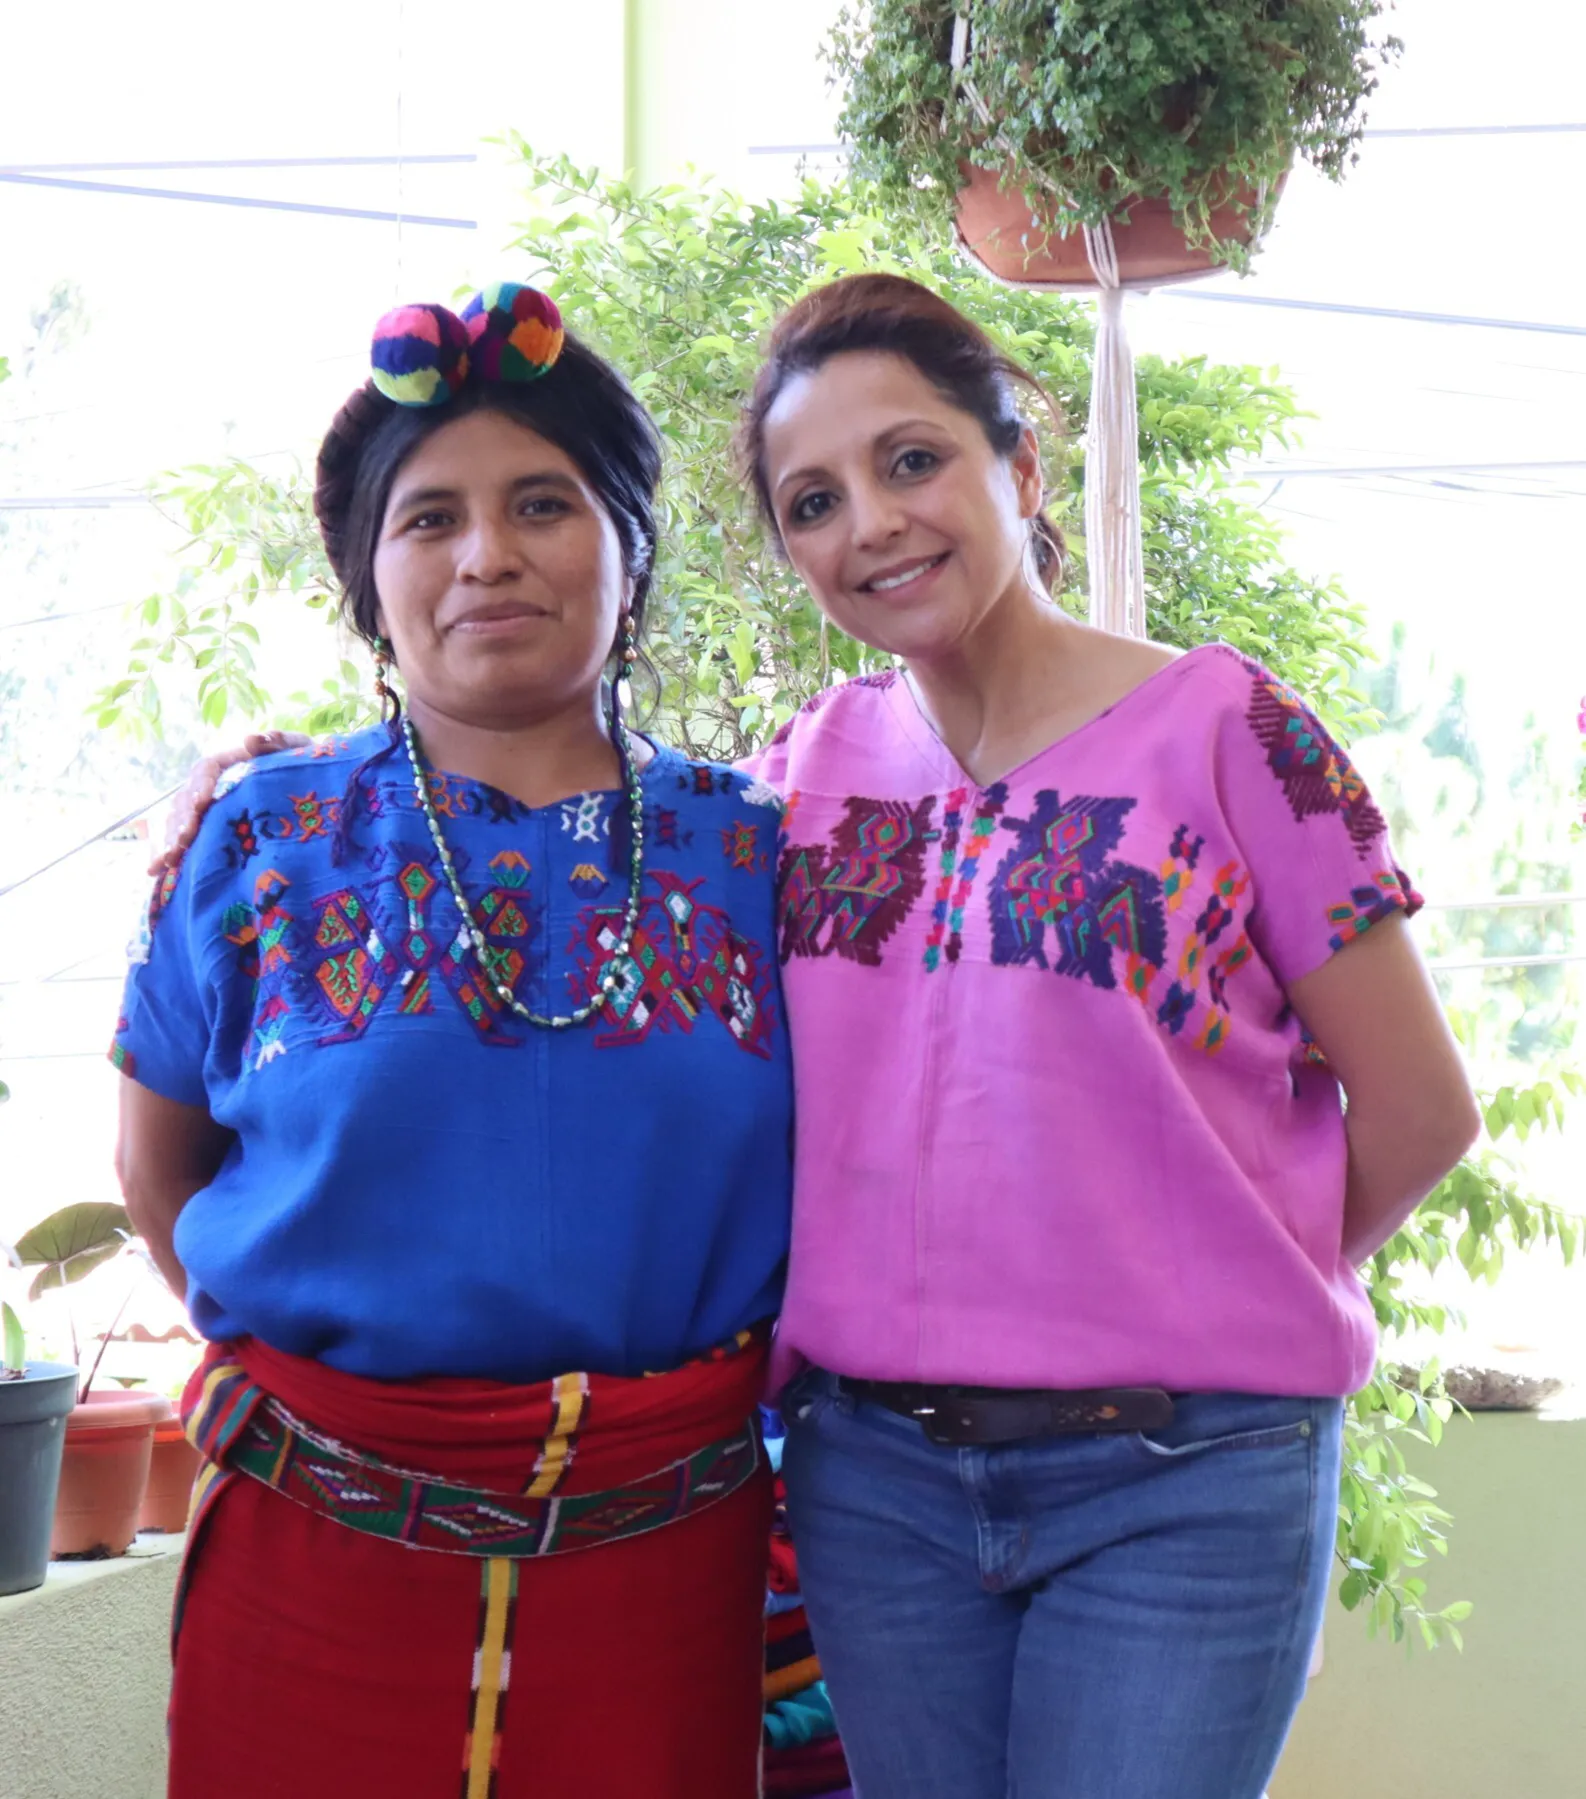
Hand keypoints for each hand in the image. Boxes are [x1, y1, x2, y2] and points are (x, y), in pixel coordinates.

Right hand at [148, 731, 310, 873]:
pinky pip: (188, 840)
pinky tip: (159, 870)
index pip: (207, 769)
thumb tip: (250, 739)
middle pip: (188, 798)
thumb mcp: (300, 751)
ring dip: (173, 839)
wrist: (321, 787)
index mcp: (233, 763)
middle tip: (182, 841)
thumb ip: (280, 743)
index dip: (200, 785)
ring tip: (169, 860)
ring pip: (182, 820)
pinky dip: (174, 852)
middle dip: (182, 820)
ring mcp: (213, 809)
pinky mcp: (214, 831)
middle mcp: (216, 785)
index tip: (201, 804)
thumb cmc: (307, 766)